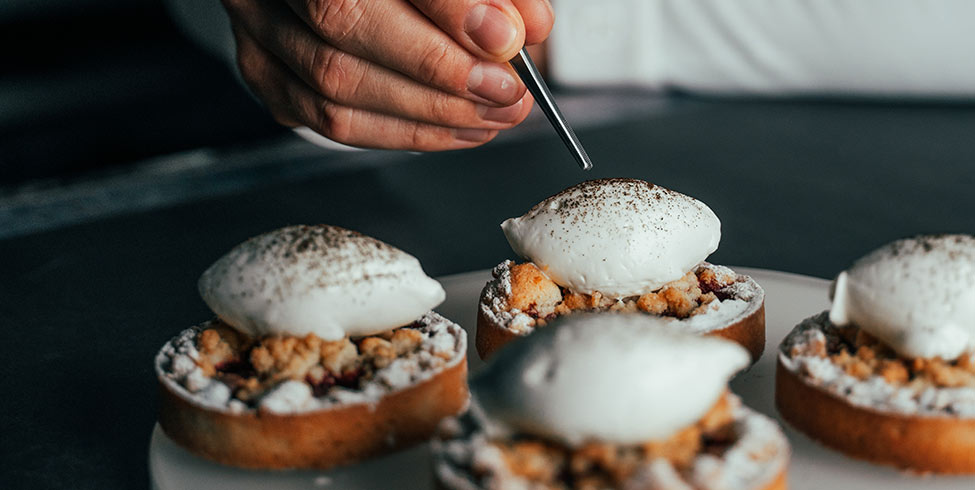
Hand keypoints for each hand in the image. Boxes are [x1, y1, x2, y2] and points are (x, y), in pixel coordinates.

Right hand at [221, 0, 553, 150]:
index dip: (447, 8)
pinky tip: (452, 128)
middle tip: (506, 91)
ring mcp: (258, 25)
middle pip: (344, 24)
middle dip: (440, 71)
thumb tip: (526, 26)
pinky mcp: (263, 72)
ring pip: (333, 85)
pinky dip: (401, 132)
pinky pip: (328, 121)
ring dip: (427, 112)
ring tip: (491, 114)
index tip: (506, 37)